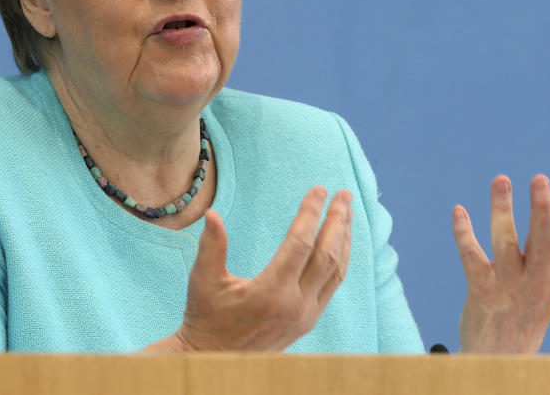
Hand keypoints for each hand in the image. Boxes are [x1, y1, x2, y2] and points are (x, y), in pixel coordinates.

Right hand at [173, 186, 352, 350]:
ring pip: (337, 272)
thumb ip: (211, 246)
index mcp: (271, 292)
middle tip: (344, 194)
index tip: (318, 189)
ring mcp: (306, 315)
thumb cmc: (205, 317)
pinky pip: (333, 285)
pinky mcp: (308, 321)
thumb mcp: (203, 280)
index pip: (300, 243)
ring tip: (346, 213)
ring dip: (344, 239)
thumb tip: (212, 214)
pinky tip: (339, 244)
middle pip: (327, 255)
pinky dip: (340, 260)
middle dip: (337, 221)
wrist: (214, 359)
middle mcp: (296, 305)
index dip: (310, 213)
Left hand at [452, 175, 549, 352]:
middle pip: (543, 243)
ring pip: (505, 244)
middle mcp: (539, 283)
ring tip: (501, 180)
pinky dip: (464, 233)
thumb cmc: (533, 308)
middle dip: (543, 210)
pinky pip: (472, 258)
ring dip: (502, 210)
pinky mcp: (482, 293)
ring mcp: (509, 288)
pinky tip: (458, 211)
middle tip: (539, 179)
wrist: (504, 355)